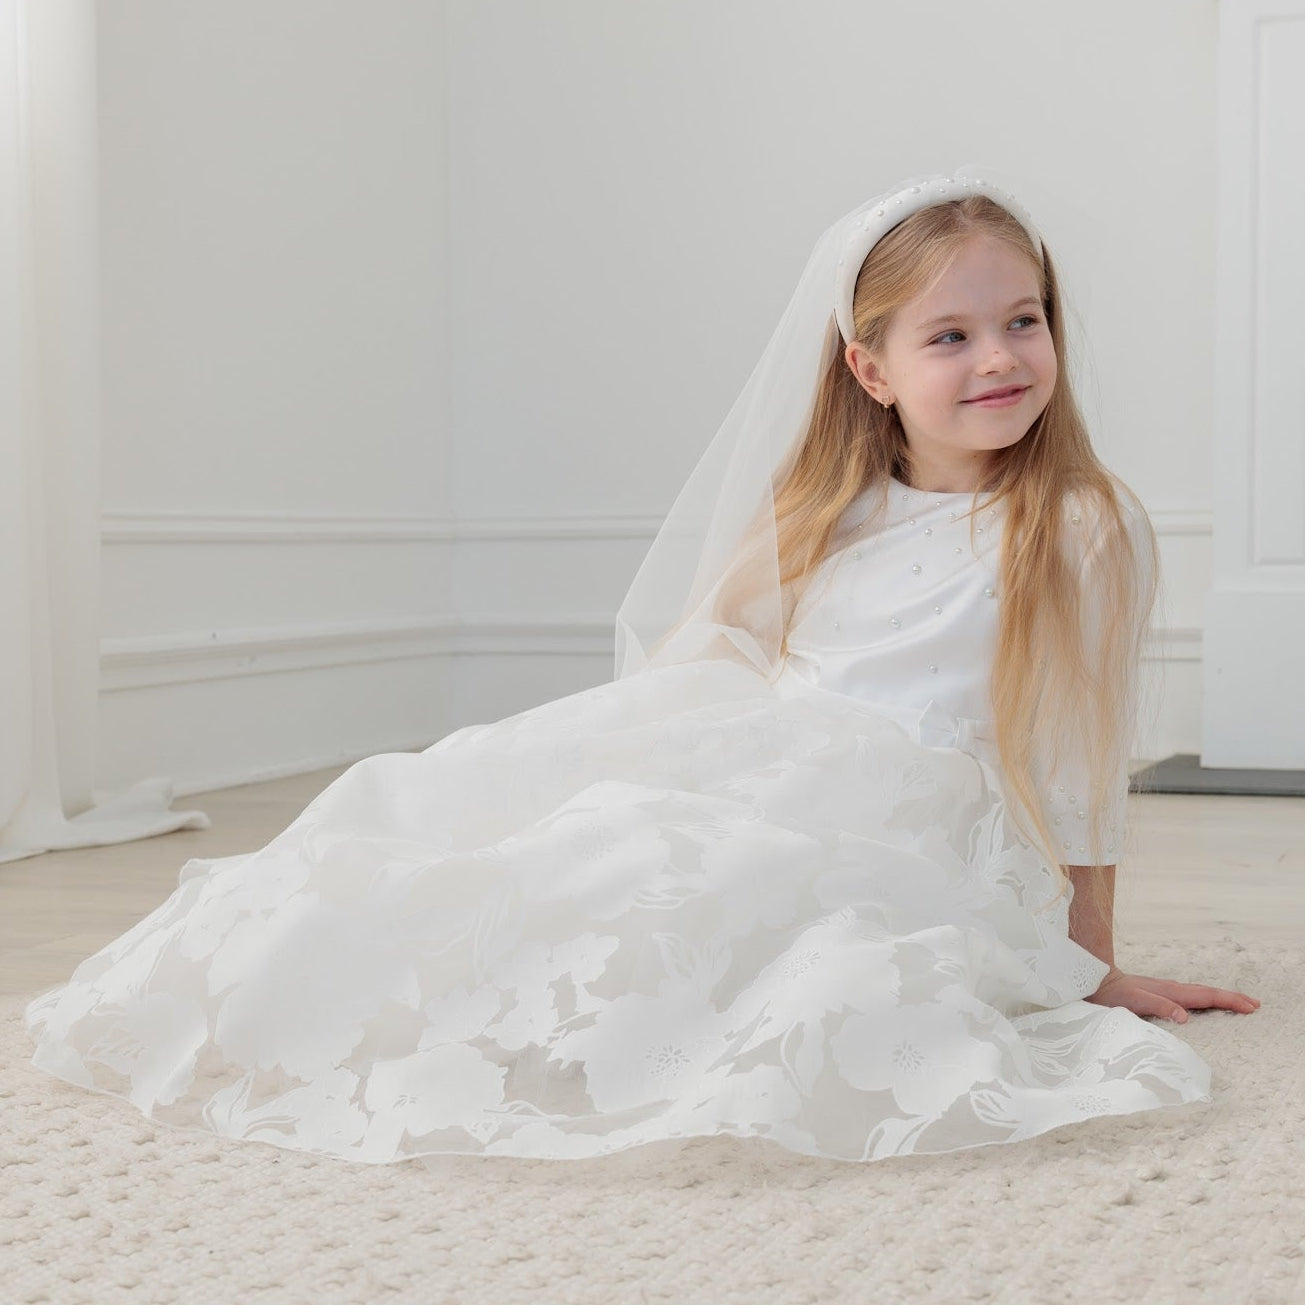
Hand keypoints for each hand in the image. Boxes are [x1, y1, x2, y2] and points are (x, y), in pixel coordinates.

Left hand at [1088, 966, 1259, 1023]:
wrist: (1093, 981)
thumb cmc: (1111, 994)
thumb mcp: (1133, 1002)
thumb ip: (1158, 1006)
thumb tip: (1185, 1016)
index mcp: (1170, 992)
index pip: (1205, 996)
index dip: (1229, 1001)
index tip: (1250, 1007)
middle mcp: (1170, 988)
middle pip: (1207, 993)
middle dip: (1232, 998)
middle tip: (1255, 1005)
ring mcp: (1165, 989)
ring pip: (1199, 993)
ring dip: (1220, 998)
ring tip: (1239, 1003)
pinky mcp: (1158, 993)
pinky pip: (1188, 996)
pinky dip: (1203, 1000)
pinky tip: (1205, 1005)